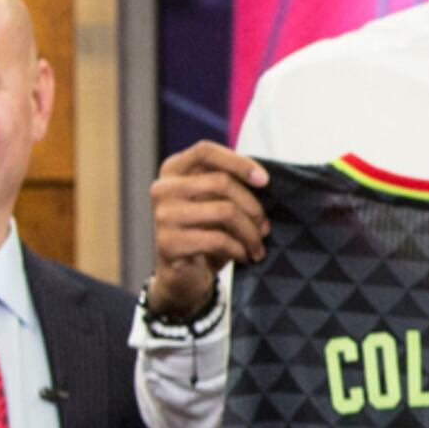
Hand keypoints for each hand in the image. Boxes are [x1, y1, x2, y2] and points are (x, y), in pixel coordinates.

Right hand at [146, 141, 268, 321]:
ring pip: (224, 211)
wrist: (183, 276)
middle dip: (252, 206)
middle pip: (221, 182)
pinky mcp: (168, 243)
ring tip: (258, 245)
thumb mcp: (216, 202)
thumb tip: (261, 179)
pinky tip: (244, 255)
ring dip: (250, 232)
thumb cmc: (205, 231)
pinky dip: (239, 249)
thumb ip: (229, 184)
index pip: (205, 151)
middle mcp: (162, 189)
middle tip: (266, 226)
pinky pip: (217, 239)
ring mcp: (162, 216)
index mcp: (173, 170)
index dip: (239, 162)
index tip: (265, 181)